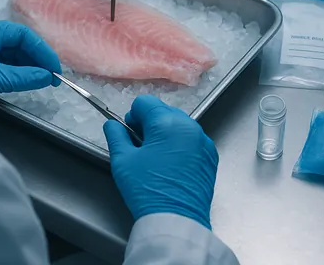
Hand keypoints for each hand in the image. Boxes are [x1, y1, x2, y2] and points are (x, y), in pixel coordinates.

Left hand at [0, 19, 61, 113]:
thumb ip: (20, 76)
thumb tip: (46, 77)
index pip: (21, 35)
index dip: (41, 50)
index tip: (54, 68)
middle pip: (17, 44)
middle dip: (36, 60)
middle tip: (52, 78)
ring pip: (11, 56)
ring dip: (28, 68)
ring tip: (43, 82)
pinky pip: (2, 66)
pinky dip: (16, 74)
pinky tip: (26, 83)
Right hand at [103, 95, 218, 229]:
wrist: (177, 220)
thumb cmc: (148, 190)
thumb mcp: (122, 161)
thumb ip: (115, 136)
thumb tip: (112, 125)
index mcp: (166, 123)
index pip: (145, 102)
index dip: (133, 116)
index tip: (130, 133)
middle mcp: (189, 126)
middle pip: (164, 111)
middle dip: (150, 123)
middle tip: (142, 147)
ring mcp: (203, 141)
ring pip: (179, 124)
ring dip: (166, 133)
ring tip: (157, 158)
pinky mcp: (211, 156)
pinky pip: (192, 140)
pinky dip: (181, 145)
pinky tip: (172, 165)